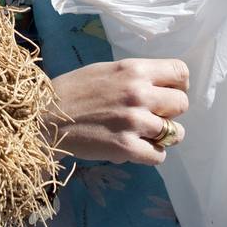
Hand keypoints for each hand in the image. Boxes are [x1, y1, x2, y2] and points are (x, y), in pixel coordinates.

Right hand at [49, 58, 188, 165]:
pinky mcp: (126, 148)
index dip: (178, 85)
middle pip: (181, 104)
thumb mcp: (106, 70)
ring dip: (162, 136)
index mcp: (134, 70)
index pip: (180, 72)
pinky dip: (151, 154)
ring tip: (143, 134)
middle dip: (170, 111)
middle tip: (153, 115)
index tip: (167, 92)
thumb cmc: (73, 90)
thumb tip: (161, 87)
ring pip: (175, 133)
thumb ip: (135, 77)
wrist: (44, 116)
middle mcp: (139, 93)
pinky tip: (136, 148)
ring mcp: (134, 122)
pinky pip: (159, 155)